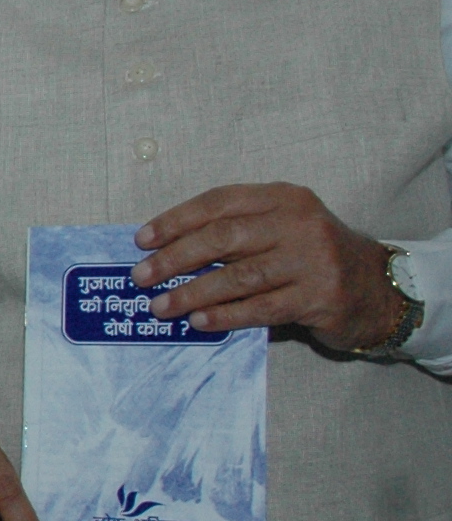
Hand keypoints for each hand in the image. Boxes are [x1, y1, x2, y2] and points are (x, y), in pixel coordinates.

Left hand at [133, 183, 399, 349]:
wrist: (377, 287)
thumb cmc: (311, 256)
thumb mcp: (280, 229)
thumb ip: (235, 231)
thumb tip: (164, 250)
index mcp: (284, 198)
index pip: (220, 203)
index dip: (176, 220)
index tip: (142, 240)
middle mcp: (300, 223)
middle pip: (224, 238)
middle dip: (175, 258)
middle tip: (142, 277)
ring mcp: (314, 261)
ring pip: (240, 277)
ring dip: (193, 292)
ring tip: (161, 306)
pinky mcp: (321, 297)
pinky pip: (262, 309)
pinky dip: (226, 316)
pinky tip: (198, 322)